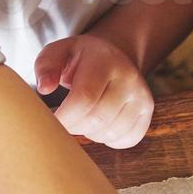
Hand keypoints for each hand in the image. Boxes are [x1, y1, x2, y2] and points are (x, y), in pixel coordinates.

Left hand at [34, 35, 153, 148]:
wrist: (114, 56)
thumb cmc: (80, 59)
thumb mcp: (59, 52)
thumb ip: (46, 66)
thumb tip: (45, 88)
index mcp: (104, 60)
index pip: (84, 98)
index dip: (65, 117)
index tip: (52, 122)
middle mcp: (129, 78)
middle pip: (97, 119)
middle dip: (75, 127)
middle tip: (65, 122)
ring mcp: (142, 96)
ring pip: (111, 132)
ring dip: (91, 133)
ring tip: (83, 119)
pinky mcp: (147, 112)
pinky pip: (127, 140)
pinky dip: (109, 140)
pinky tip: (100, 125)